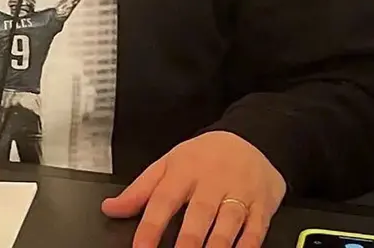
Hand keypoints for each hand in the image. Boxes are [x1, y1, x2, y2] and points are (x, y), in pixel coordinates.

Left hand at [101, 131, 285, 247]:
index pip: (163, 200)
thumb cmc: (204, 156)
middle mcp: (211, 181)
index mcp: (183, 170)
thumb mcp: (169, 163)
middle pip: (198, 214)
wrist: (252, 137)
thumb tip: (110, 208)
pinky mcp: (262, 204)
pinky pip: (256, 228)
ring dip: (217, 245)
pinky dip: (248, 245)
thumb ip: (140, 189)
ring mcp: (239, 192)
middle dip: (188, 241)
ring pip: (228, 222)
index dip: (150, 227)